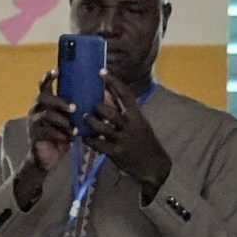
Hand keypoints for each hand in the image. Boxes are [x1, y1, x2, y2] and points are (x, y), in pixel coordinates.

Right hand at [13, 73, 75, 208]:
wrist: (47, 158)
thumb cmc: (62, 136)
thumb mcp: (72, 121)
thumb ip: (82, 108)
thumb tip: (106, 95)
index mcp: (45, 102)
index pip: (43, 85)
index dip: (49, 77)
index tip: (57, 70)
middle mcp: (36, 109)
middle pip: (43, 97)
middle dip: (59, 101)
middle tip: (74, 108)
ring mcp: (33, 122)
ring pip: (46, 114)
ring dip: (62, 120)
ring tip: (74, 127)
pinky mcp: (34, 134)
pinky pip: (46, 130)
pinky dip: (60, 134)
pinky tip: (69, 137)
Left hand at [84, 74, 171, 197]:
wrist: (154, 165)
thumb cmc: (143, 141)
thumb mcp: (138, 123)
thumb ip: (124, 111)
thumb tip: (107, 94)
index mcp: (137, 116)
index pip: (125, 95)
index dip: (113, 82)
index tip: (101, 71)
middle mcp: (131, 126)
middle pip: (112, 112)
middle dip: (99, 107)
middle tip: (89, 105)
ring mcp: (123, 140)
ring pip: (103, 128)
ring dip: (91, 122)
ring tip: (84, 118)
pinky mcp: (116, 153)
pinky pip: (99, 144)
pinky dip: (89, 139)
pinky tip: (83, 137)